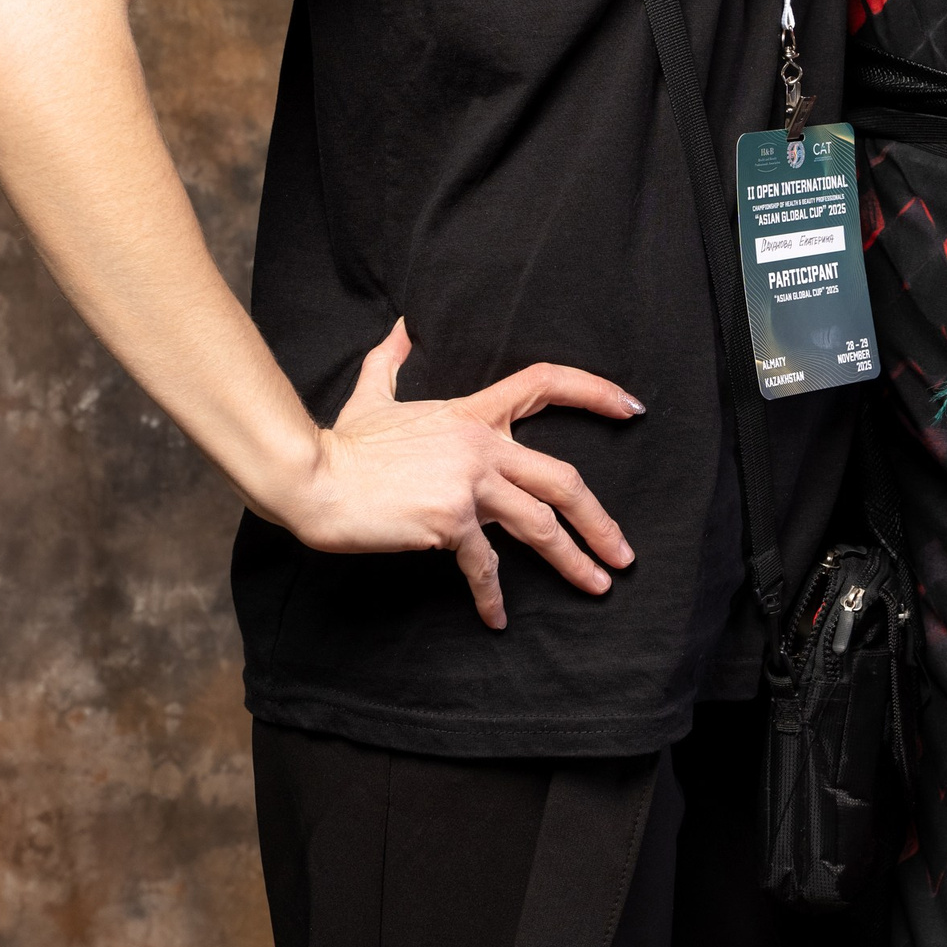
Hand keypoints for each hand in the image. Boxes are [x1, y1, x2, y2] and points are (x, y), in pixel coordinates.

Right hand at [293, 320, 642, 629]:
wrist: (314, 478)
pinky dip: (493, 596)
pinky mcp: (449, 521)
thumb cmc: (342, 444)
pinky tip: (497, 618)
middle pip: (562, 478)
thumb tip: (401, 328)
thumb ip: (391, 360)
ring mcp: (469, 483)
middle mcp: (481, 446)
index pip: (544, 383)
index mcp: (471, 413)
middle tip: (624, 552)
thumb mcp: (371, 394)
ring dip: (574, 560)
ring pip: (540, 524)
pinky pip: (484, 564)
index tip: (632, 409)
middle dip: (599, 520)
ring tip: (597, 585)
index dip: (594, 392)